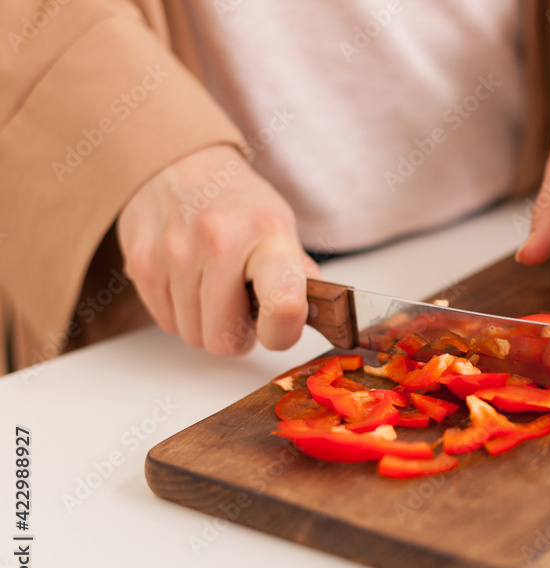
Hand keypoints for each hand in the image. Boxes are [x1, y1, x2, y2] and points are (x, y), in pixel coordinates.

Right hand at [118, 145, 320, 353]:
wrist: (178, 162)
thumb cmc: (238, 203)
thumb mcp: (281, 227)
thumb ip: (301, 276)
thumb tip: (325, 315)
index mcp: (268, 235)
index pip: (283, 304)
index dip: (281, 333)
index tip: (277, 329)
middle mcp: (219, 242)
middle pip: (223, 339)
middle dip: (236, 334)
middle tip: (242, 307)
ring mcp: (174, 254)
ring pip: (192, 336)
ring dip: (207, 323)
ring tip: (215, 289)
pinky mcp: (141, 264)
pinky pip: (166, 322)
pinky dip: (181, 313)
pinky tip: (190, 282)